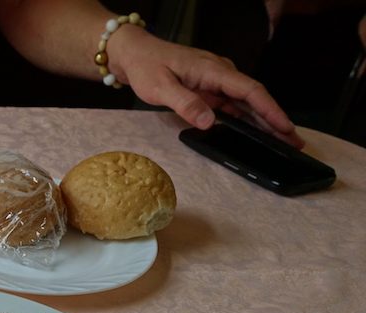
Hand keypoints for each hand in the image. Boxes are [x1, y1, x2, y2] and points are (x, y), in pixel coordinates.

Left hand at [113, 26, 304, 148]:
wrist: (135, 54)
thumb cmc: (146, 67)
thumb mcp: (160, 88)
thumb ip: (185, 103)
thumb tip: (209, 122)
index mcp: (214, 70)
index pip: (250, 91)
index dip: (270, 110)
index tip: (285, 127)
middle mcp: (221, 74)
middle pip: (255, 98)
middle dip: (275, 120)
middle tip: (293, 142)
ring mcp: (216, 82)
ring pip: (246, 104)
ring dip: (264, 122)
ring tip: (281, 142)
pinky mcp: (209, 90)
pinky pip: (233, 106)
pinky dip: (246, 120)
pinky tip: (255, 134)